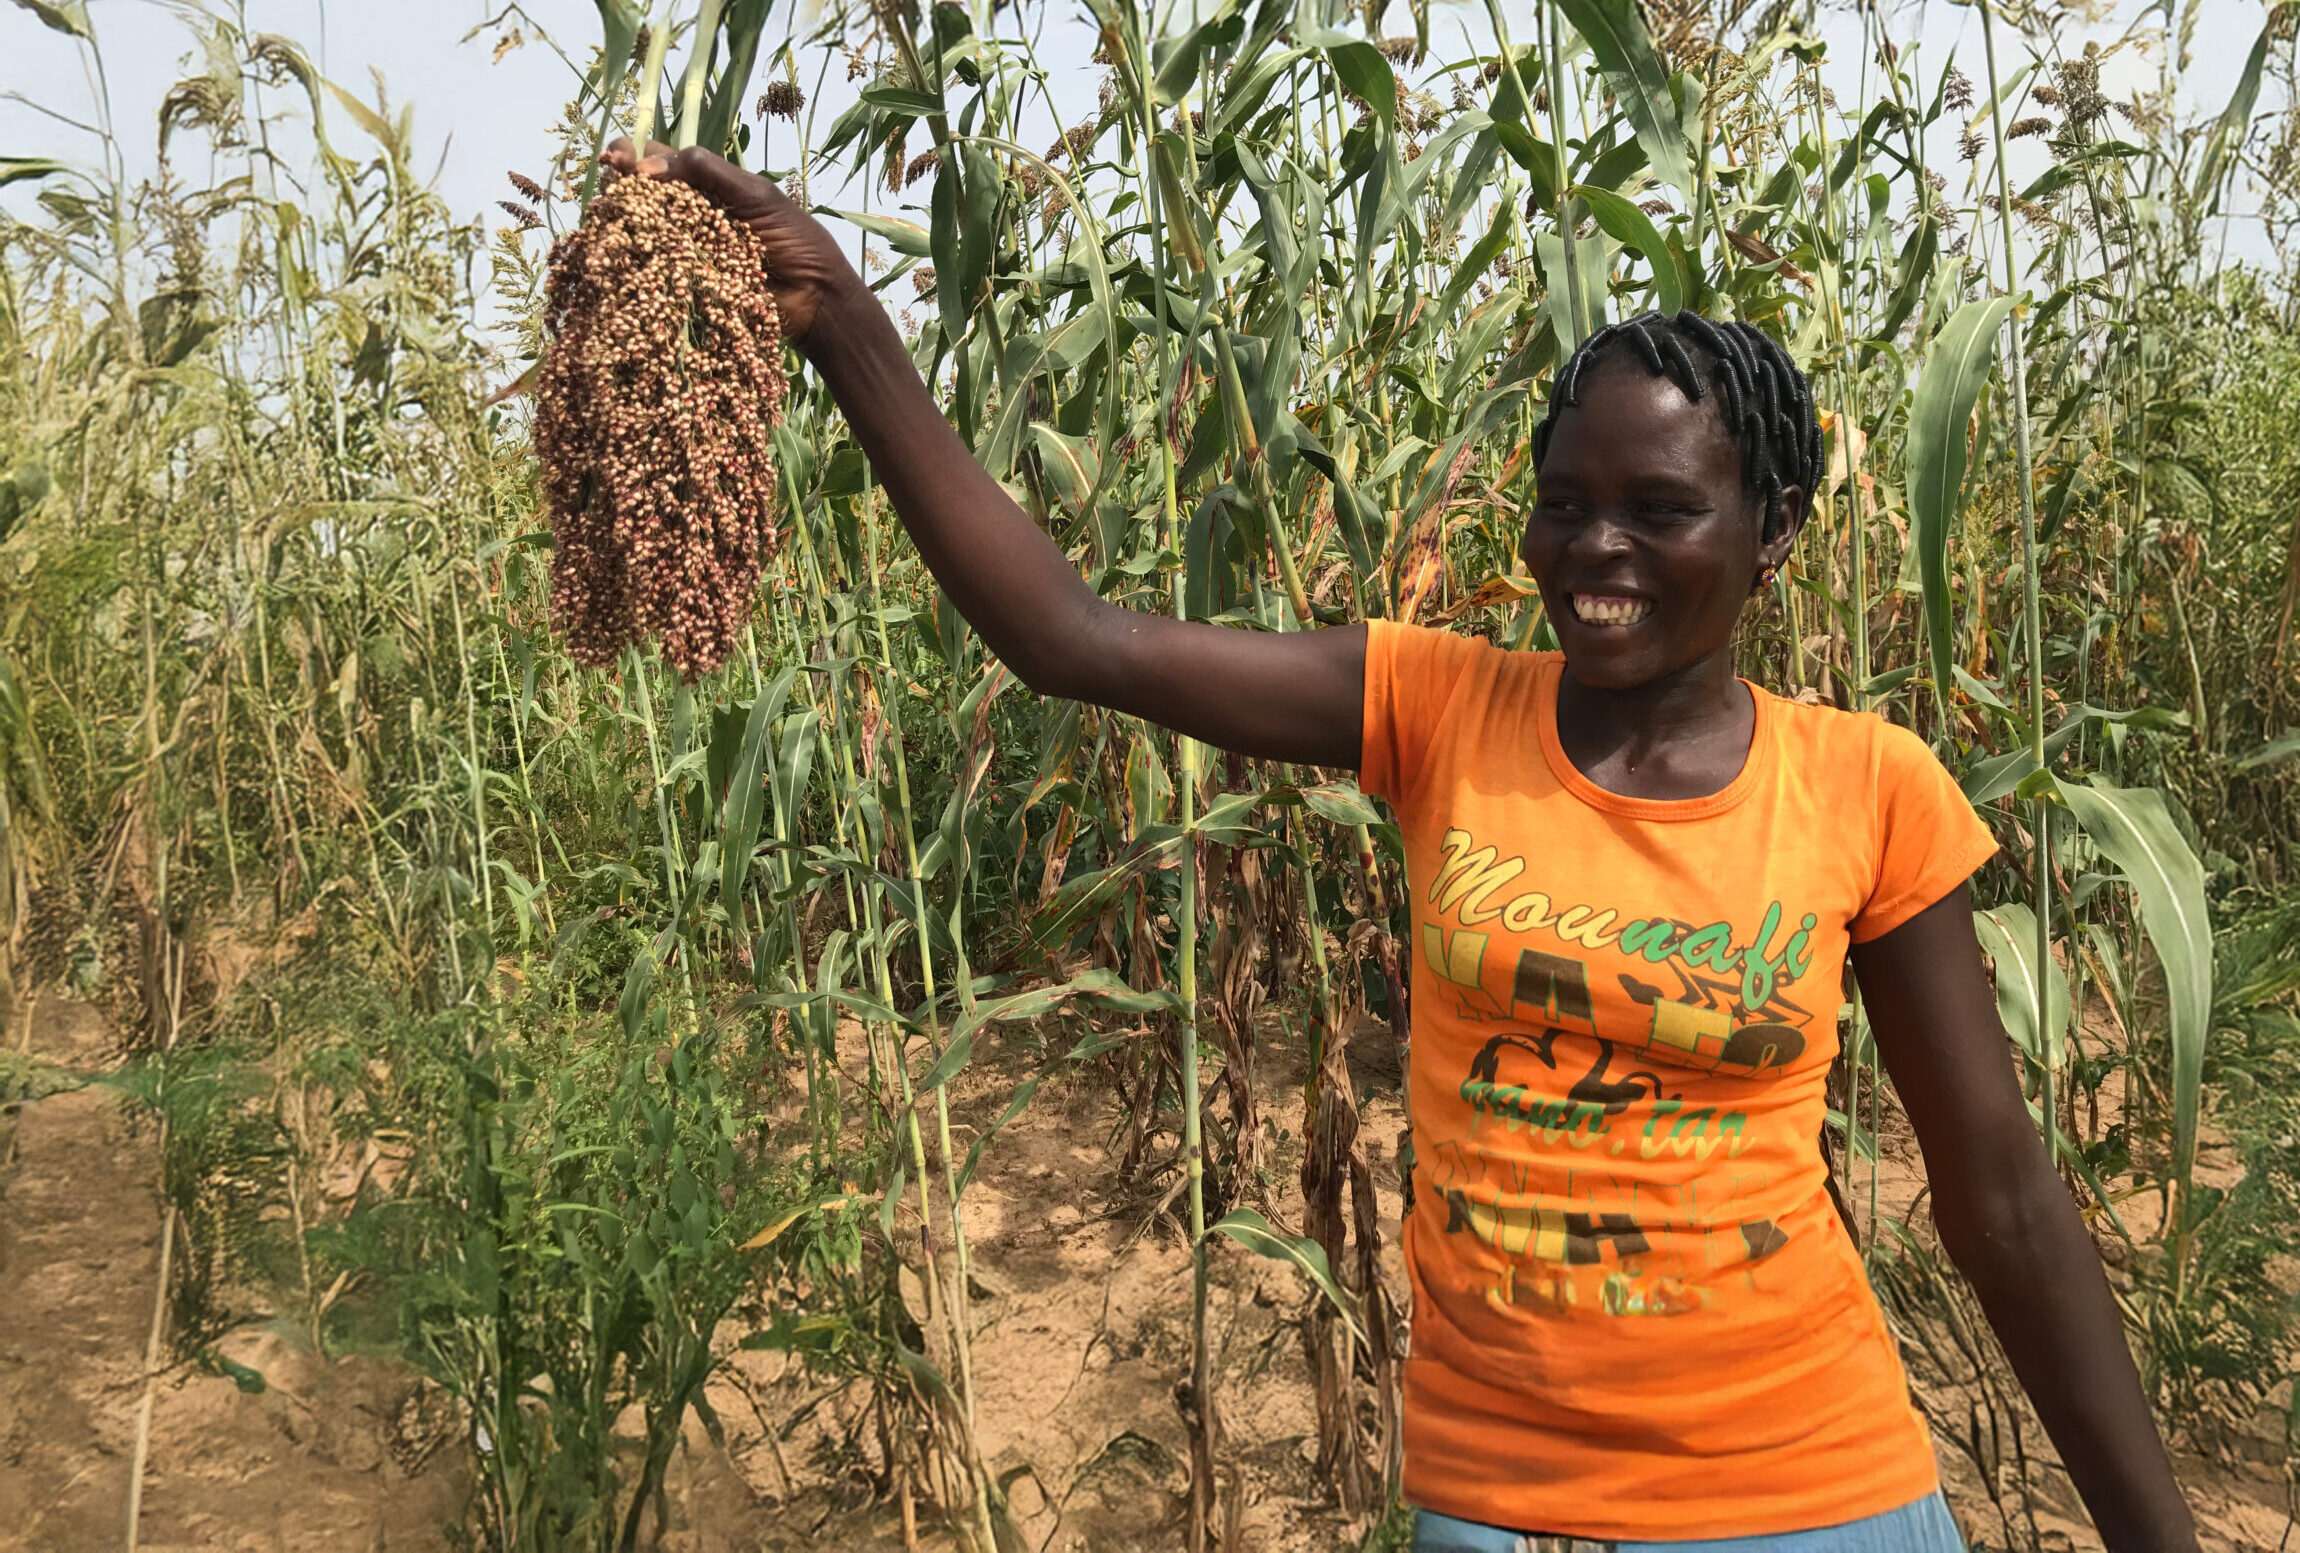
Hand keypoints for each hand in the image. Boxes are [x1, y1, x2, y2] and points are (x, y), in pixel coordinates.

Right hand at [600, 138, 862, 348]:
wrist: (815, 296)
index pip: (661, 161)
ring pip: (643, 234)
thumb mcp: (754, 195)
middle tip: (611, 180)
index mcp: (707, 186)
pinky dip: (636, 264)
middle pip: (644, 195)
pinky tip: (620, 256)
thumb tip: (648, 166)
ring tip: (608, 216)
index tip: (617, 157)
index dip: (634, 154)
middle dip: (622, 186)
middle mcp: (690, 216)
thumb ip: (707, 173)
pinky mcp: (687, 286)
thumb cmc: (794, 239)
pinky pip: (656, 273)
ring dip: (623, 224)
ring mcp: (685, 251)